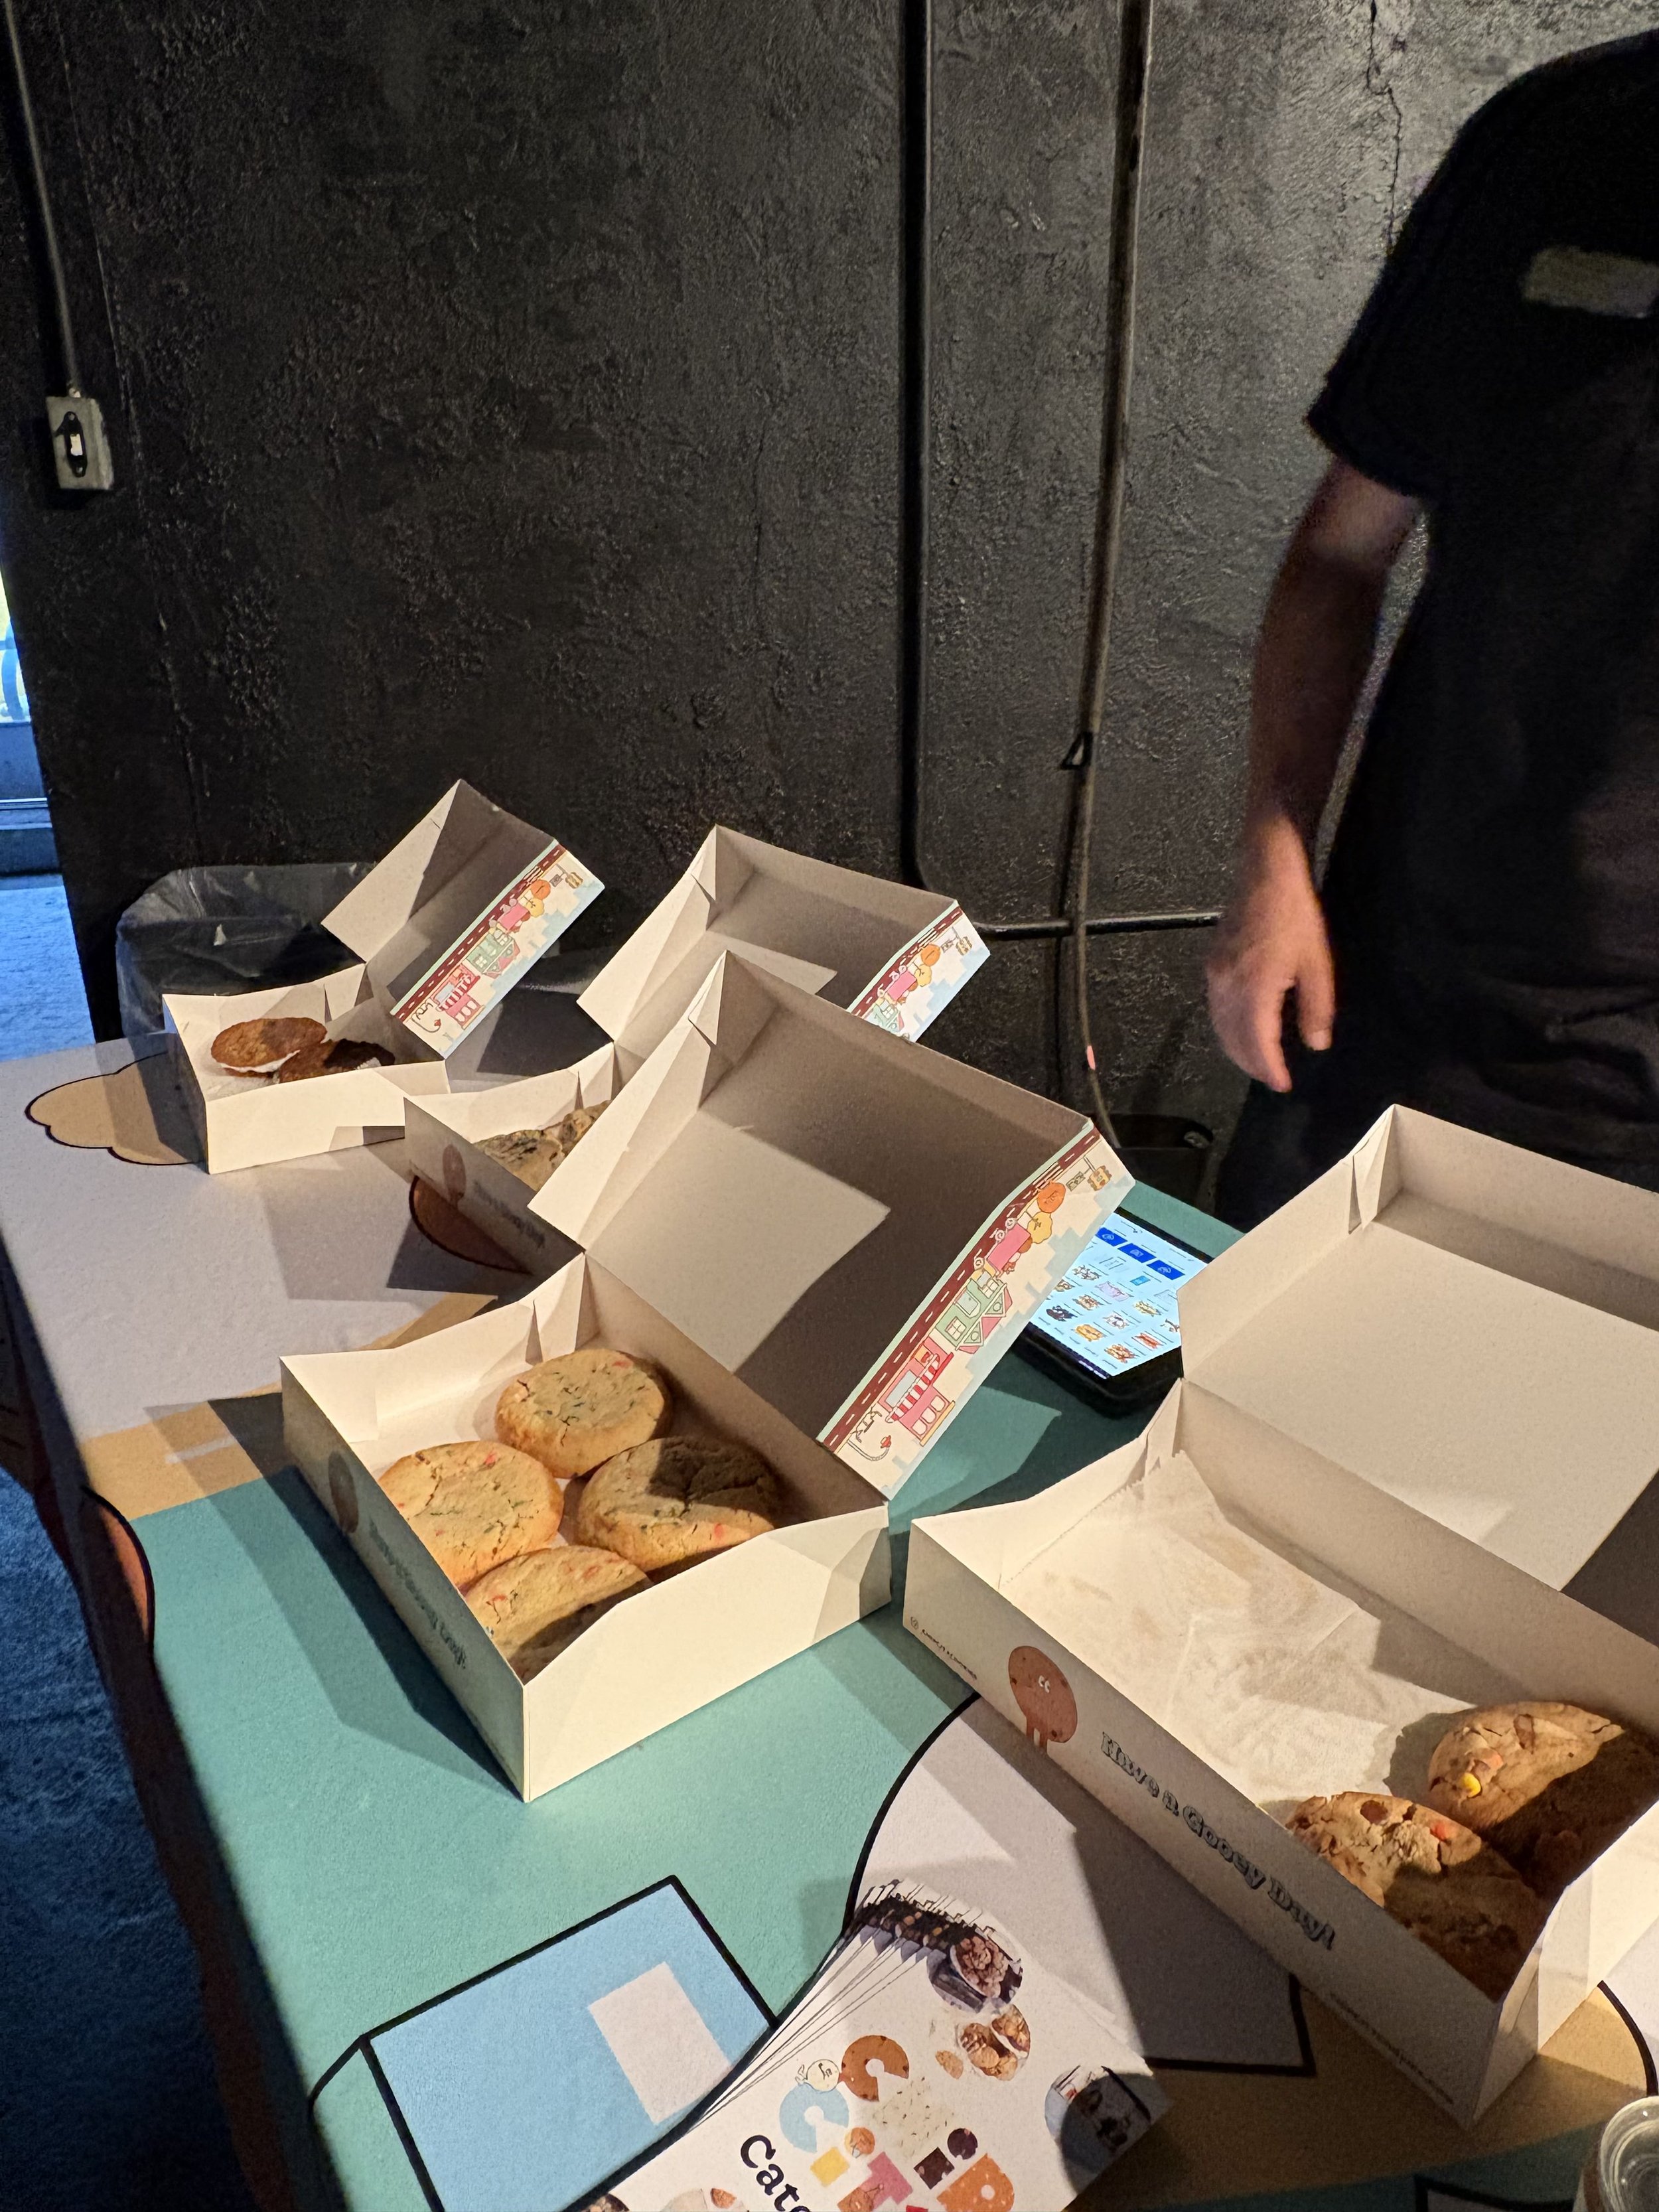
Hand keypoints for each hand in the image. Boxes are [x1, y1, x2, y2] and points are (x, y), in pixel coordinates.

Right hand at [1207, 822, 1334, 1091]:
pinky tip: (1242, 1029)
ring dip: (1237, 1049)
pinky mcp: (1212, 964)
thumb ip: (1316, 1008)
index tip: (1283, 1085)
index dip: (1269, 1068)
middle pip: (1233, 1039)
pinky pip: (1215, 1008)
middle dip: (1251, 1064)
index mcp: (1255, 988)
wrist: (1266, 873)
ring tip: (1258, 1061)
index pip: (1257, 1042)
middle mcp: (1228, 986)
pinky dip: (1227, 1028)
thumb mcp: (1317, 963)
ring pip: (1220, 1026)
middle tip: (1272, 1078)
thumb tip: (1316, 1044)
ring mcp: (1215, 975)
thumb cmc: (1296, 915)